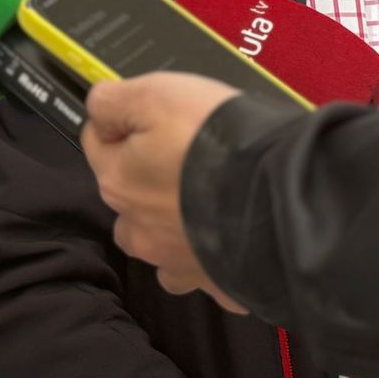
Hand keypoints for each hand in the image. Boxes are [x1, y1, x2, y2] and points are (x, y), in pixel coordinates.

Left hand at [83, 72, 246, 312]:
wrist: (281, 194)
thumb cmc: (215, 141)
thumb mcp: (154, 94)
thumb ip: (111, 101)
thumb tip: (98, 110)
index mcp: (117, 183)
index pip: (98, 143)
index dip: (125, 122)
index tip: (156, 114)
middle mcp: (139, 230)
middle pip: (128, 199)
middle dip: (146, 179)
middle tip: (186, 155)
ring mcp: (178, 262)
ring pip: (160, 245)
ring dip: (173, 228)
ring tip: (204, 204)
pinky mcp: (216, 283)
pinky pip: (207, 277)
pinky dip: (214, 261)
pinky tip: (232, 238)